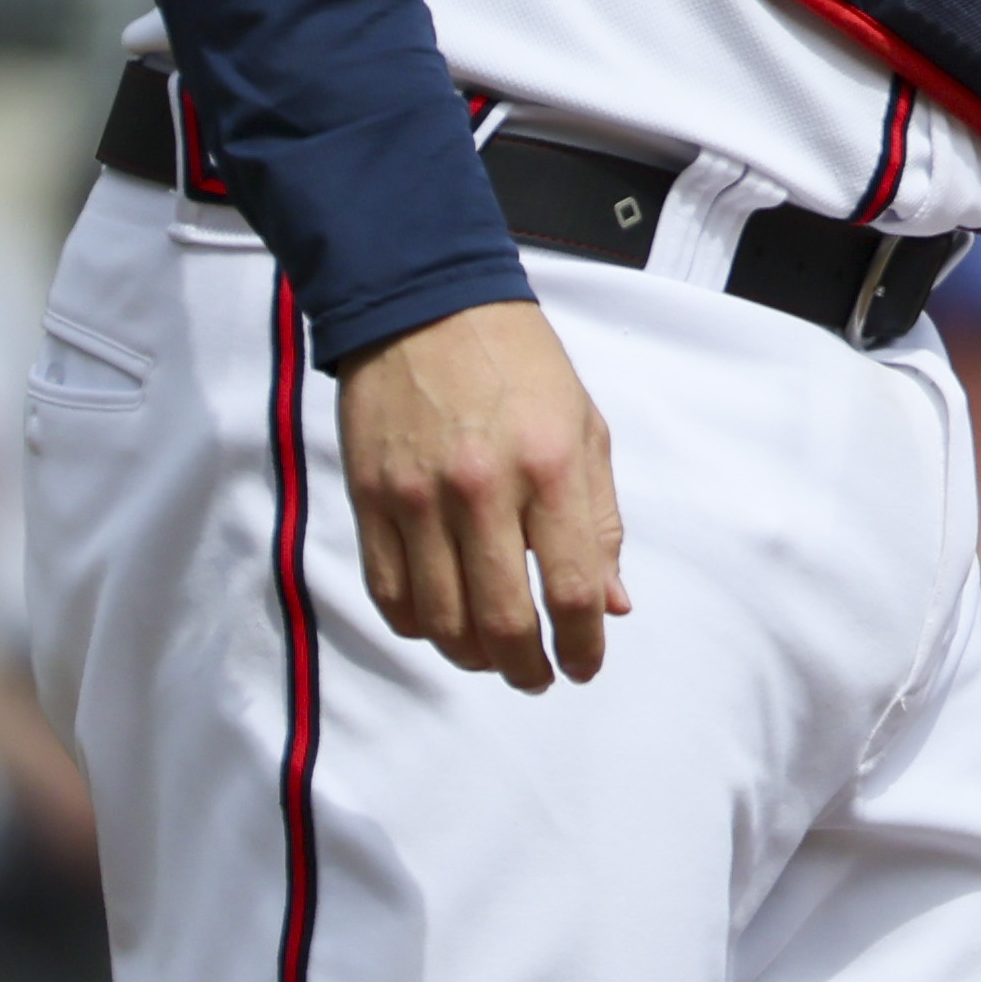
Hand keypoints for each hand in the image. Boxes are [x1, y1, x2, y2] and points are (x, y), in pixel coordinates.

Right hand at [334, 300, 627, 692]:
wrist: (426, 305)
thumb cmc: (521, 365)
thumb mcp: (586, 427)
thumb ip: (601, 521)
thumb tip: (611, 605)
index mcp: (550, 467)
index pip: (573, 589)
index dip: (584, 645)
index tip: (585, 663)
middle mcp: (481, 490)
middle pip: (502, 623)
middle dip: (527, 669)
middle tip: (538, 676)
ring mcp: (416, 499)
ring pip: (441, 622)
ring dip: (472, 657)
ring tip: (493, 655)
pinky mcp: (369, 501)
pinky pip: (389, 595)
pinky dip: (418, 627)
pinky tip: (442, 625)